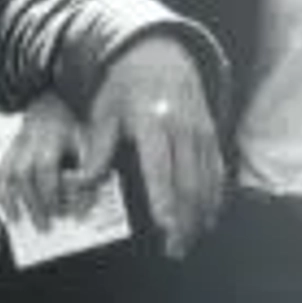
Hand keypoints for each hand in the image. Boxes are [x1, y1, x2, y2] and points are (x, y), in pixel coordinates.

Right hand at [0, 94, 93, 231]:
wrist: (48, 105)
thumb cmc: (71, 127)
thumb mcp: (87, 143)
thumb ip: (89, 169)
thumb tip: (86, 197)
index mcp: (51, 138)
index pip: (47, 169)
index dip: (52, 192)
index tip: (61, 212)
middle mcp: (29, 142)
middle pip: (25, 176)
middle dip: (34, 203)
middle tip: (44, 225)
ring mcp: (16, 146)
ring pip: (9, 176)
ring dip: (14, 201)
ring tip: (21, 222)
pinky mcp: (9, 152)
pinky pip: (0, 175)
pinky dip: (2, 195)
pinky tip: (9, 212)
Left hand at [74, 36, 223, 255]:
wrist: (160, 54)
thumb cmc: (125, 87)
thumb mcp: (103, 112)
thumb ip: (98, 149)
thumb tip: (83, 183)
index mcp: (151, 122)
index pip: (159, 168)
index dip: (164, 200)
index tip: (165, 227)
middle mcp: (181, 128)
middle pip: (189, 182)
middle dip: (185, 220)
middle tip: (175, 249)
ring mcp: (201, 131)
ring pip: (207, 182)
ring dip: (200, 216)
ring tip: (188, 242)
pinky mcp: (212, 134)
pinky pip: (217, 172)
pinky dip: (214, 198)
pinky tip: (206, 219)